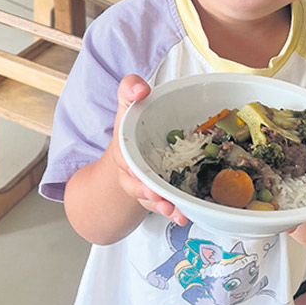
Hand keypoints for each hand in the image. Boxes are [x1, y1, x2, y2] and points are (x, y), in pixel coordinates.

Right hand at [106, 75, 188, 225]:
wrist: (129, 156)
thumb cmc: (132, 132)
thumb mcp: (127, 107)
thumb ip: (129, 90)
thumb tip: (140, 88)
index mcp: (123, 149)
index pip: (123, 156)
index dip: (129, 165)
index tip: (136, 173)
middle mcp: (131, 171)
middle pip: (135, 183)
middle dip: (145, 190)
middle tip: (155, 195)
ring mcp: (146, 186)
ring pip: (151, 198)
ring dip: (160, 205)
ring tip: (171, 209)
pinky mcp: (160, 196)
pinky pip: (165, 205)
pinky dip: (173, 212)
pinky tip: (183, 216)